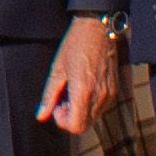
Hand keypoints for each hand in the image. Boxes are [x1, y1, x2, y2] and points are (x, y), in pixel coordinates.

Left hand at [37, 13, 122, 135]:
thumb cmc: (75, 45)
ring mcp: (109, 94)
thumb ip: (49, 96)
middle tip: (62, 100)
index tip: (57, 106)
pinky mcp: (114, 90)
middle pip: (84, 126)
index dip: (62, 122)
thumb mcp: (57, 69)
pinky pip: (101, 108)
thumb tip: (41, 116)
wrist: (99, 28)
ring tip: (72, 91)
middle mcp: (100, 96)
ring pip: (93, 119)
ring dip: (80, 112)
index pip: (76, 127)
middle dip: (71, 118)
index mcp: (83, 91)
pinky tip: (83, 88)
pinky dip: (90, 105)